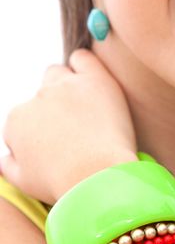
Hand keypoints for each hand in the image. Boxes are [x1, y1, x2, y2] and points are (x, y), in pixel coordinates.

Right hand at [1, 49, 137, 203]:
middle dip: (54, 107)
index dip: (42, 132)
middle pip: (42, 93)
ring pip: (58, 73)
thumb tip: (4, 157)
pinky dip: (85, 66)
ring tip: (85, 106)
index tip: (60, 146)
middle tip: (75, 126)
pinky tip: (93, 83)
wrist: (96, 176)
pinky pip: (83, 59)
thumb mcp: (23, 182)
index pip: (24, 117)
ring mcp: (65, 85)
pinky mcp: (95, 79)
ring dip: (66, 85)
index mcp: (17, 120)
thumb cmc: (61, 184)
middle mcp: (37, 98)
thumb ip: (8, 166)